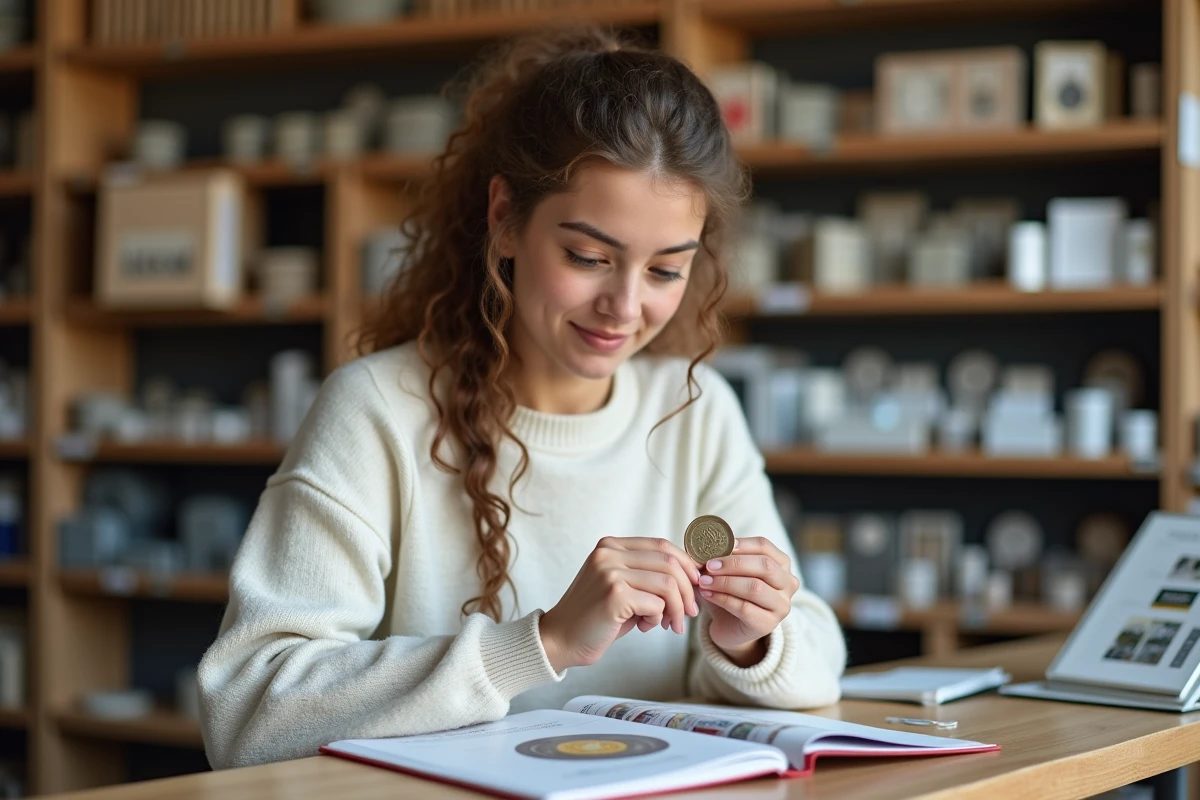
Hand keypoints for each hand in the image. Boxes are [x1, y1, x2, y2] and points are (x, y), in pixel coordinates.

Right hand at [539, 537, 701, 671]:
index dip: (686, 566)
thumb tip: (693, 576)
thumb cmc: (597, 617)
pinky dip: (659, 618)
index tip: (696, 587)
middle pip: (669, 562)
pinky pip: (656, 604)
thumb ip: (649, 576)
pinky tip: (647, 627)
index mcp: (611, 545)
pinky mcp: (614, 594)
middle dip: (688, 590)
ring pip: (668, 584)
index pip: (662, 545)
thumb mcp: (623, 587)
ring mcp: (610, 572)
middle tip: (689, 612)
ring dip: (677, 608)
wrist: (560, 640)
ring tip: (672, 625)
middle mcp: (609, 553)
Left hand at [699, 537, 799, 667]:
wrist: (730, 626)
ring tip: (703, 581)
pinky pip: (745, 608)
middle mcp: (788, 583)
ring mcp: (781, 605)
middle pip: (765, 566)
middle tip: (709, 565)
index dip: (741, 544)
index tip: (718, 546)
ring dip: (725, 582)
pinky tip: (707, 594)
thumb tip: (699, 549)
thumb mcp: (725, 572)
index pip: (764, 546)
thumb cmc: (730, 592)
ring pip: (755, 588)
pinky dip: (722, 598)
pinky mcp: (768, 624)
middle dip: (734, 564)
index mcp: (781, 563)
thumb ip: (717, 559)